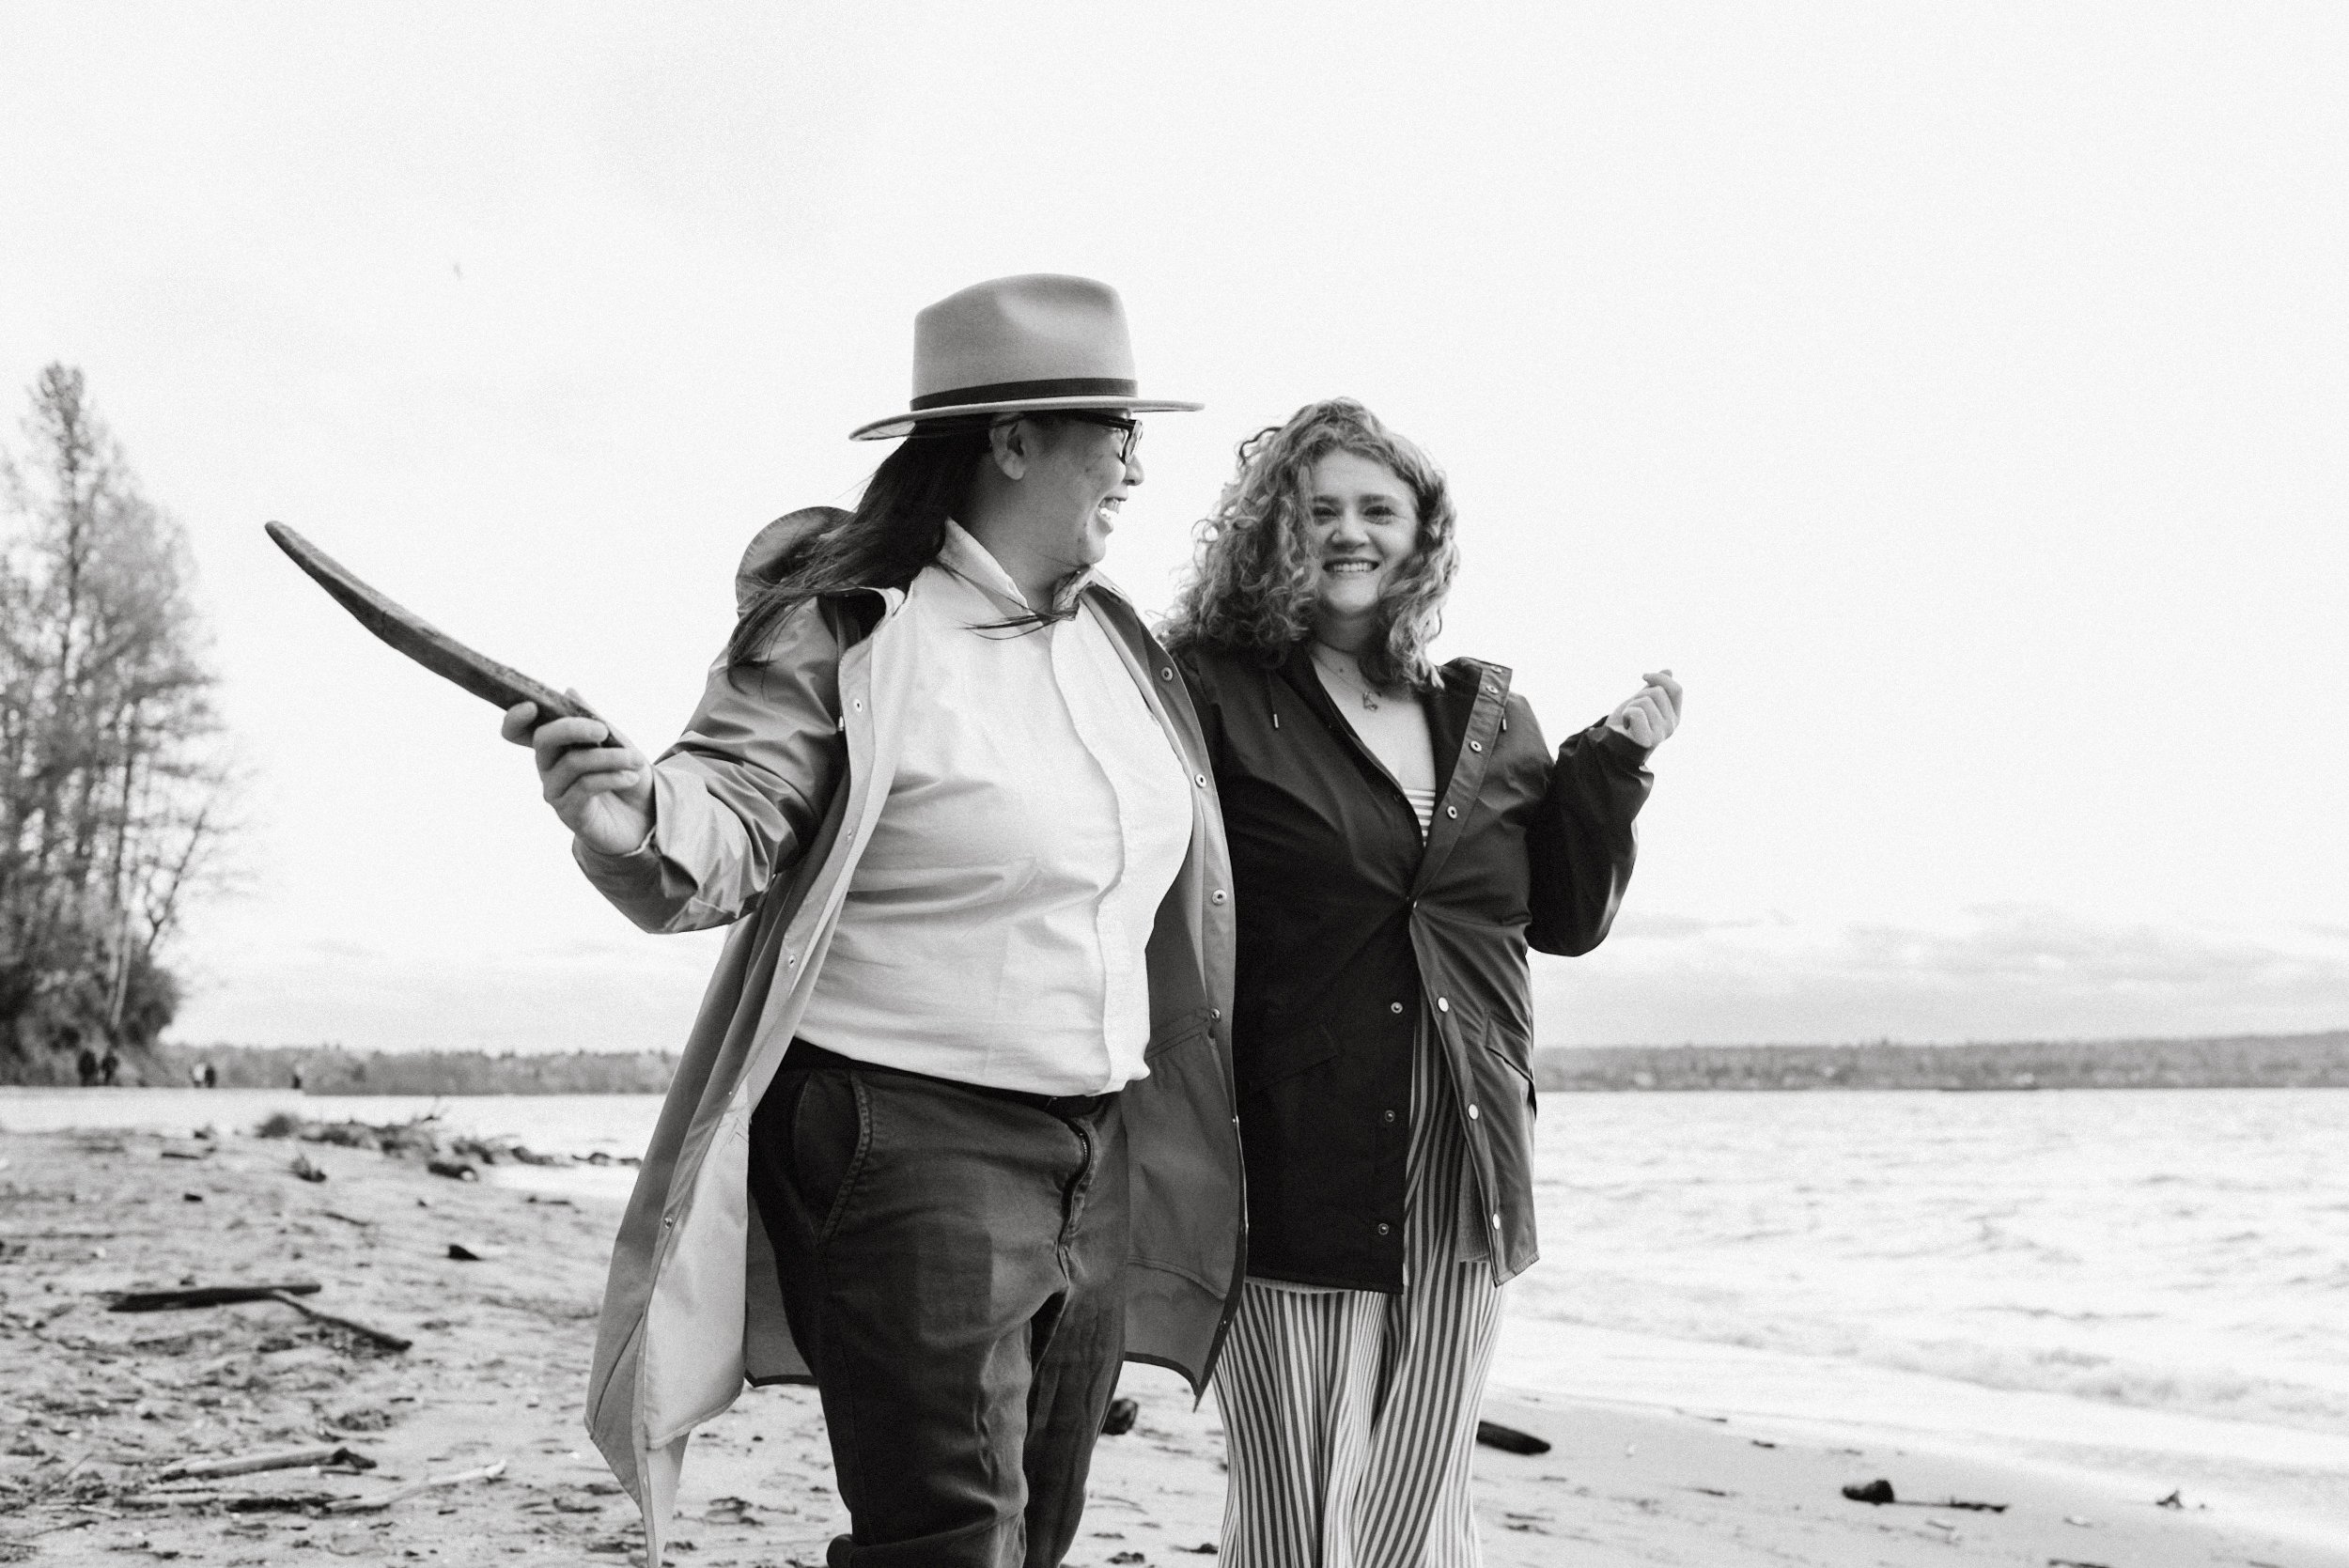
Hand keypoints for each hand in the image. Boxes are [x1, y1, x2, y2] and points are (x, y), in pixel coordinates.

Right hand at [500, 690, 653, 854]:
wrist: (646, 819)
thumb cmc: (628, 777)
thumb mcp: (617, 743)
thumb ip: (593, 719)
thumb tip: (569, 690)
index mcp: (555, 747)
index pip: (520, 731)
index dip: (516, 719)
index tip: (532, 705)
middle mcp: (548, 768)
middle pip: (543, 740)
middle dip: (573, 728)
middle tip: (603, 730)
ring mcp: (556, 791)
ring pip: (572, 763)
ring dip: (609, 757)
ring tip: (635, 760)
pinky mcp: (569, 812)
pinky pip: (585, 786)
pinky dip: (612, 777)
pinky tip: (630, 777)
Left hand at [1606, 669, 1682, 749]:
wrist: (1610, 744)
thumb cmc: (1626, 724)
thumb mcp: (1641, 701)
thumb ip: (1654, 688)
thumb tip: (1669, 671)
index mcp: (1674, 716)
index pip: (1676, 689)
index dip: (1660, 678)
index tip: (1643, 675)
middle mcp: (1671, 725)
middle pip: (1657, 692)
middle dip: (1639, 696)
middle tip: (1632, 711)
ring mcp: (1661, 734)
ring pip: (1645, 701)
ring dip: (1631, 706)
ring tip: (1629, 721)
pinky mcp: (1647, 740)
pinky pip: (1637, 712)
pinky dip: (1627, 714)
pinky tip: (1626, 725)